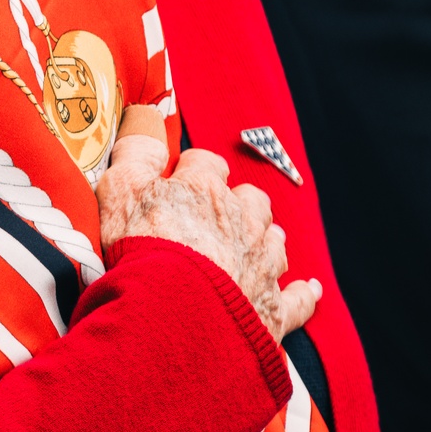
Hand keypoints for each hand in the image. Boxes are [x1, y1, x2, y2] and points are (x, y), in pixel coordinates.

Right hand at [96, 107, 321, 343]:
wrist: (174, 318)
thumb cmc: (143, 250)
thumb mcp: (121, 189)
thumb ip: (135, 151)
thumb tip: (145, 113)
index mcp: (206, 188)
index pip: (207, 163)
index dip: (193, 171)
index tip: (179, 182)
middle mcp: (242, 219)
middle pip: (250, 199)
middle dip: (237, 204)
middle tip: (215, 218)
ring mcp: (261, 264)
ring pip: (274, 239)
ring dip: (264, 240)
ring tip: (249, 246)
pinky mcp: (272, 309)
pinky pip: (298, 297)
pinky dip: (303, 293)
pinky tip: (309, 289)